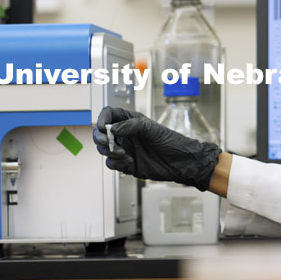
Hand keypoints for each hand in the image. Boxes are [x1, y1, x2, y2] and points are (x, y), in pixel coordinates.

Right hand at [92, 106, 220, 191]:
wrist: (181, 162)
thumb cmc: (171, 142)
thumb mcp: (152, 129)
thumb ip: (131, 126)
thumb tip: (112, 129)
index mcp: (130, 121)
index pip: (109, 115)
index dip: (102, 119)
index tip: (102, 127)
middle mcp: (125, 135)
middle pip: (101, 133)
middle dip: (100, 138)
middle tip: (106, 142)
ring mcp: (125, 149)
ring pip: (104, 149)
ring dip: (109, 152)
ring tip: (123, 153)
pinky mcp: (126, 164)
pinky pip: (112, 164)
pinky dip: (116, 163)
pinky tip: (129, 161)